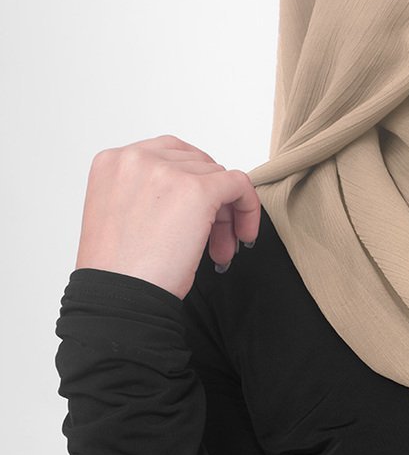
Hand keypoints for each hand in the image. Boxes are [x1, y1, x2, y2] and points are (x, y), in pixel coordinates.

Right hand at [74, 134, 261, 299]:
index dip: (190, 184)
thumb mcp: (124, 215)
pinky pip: (239, 184)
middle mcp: (136, 159)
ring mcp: (166, 171)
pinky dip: (248, 208)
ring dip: (226, 216)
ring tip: (220, 250)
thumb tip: (191, 193)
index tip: (196, 214)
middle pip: (196, 166)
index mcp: (113, 163)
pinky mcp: (197, 189)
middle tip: (215, 238)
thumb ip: (149, 192)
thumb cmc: (120, 271)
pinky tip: (243, 235)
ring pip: (218, 177)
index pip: (169, 157)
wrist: (121, 297)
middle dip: (210, 202)